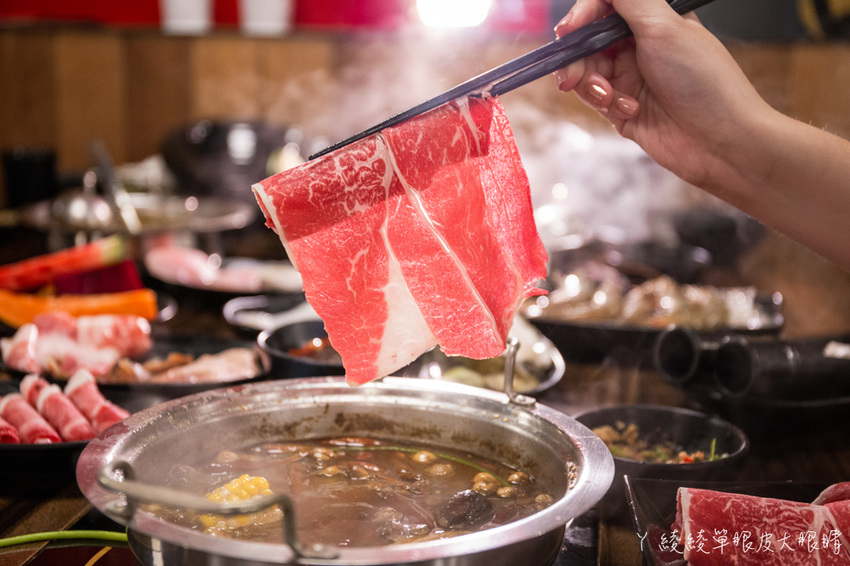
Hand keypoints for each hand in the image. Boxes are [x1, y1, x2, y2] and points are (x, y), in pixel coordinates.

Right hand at [553, 0, 771, 187]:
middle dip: (577, 58)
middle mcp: (639, 48)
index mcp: (653, 21)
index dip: (583, 16)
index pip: (604, 8)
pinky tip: (631, 110)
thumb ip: (628, 1)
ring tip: (608, 96)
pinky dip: (607, 104)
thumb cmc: (704, 81)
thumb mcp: (664, 26)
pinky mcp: (623, 111)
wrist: (720, 140)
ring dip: (590, 84)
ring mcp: (631, 80)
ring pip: (586, 73)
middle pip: (587, 43)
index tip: (569, 30)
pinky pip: (595, 102)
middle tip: (572, 76)